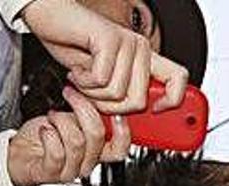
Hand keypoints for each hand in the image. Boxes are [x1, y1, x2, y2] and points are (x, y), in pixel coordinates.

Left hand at [8, 88, 129, 185]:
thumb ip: (87, 116)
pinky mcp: (51, 173)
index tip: (114, 112)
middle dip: (82, 108)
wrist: (20, 154)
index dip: (123, 131)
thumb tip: (97, 98)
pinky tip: (45, 129)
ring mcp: (70, 171)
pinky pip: (57, 152)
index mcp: (97, 152)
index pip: (121, 148)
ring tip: (52, 116)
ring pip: (76, 141)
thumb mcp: (71, 122)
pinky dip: (49, 134)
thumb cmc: (44, 137)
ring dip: (61, 121)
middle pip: (97, 136)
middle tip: (70, 95)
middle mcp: (87, 164)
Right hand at [21, 0, 187, 112]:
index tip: (156, 111)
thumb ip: (123, 97)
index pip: (178, 78)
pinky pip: (102, 81)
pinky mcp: (110, 40)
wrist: (50, 19)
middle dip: (110, 107)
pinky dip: (83, 83)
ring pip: (118, 94)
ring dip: (92, 95)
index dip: (174, 99)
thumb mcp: (103, 80)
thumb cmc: (74, 47)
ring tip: (82, 79)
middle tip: (93, 94)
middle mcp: (140, 49)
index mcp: (144, 58)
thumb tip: (142, 123)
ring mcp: (127, 43)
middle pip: (139, 101)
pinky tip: (76, 71)